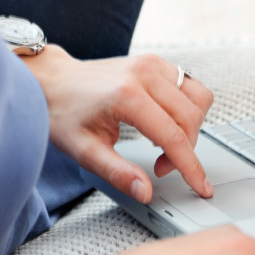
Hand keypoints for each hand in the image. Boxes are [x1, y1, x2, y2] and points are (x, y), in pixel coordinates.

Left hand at [24, 46, 214, 201]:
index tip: (201, 187)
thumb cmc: (63, 113)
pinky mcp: (155, 62)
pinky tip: (165, 122)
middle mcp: (144, 74)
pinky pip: (190, 85)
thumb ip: (118, 173)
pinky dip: (187, 108)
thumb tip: (145, 192)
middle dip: (185, 151)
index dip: (191, 167)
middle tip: (160, 167)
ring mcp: (152, 64)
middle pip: (190, 119)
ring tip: (165, 144)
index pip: (174, 137)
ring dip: (191, 127)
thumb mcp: (85, 151)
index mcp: (127, 96)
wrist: (52, 81)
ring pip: (198, 99)